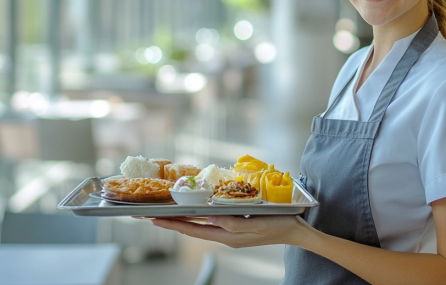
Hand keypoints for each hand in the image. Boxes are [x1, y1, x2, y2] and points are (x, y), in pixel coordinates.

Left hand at [150, 214, 310, 247]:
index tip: (153, 219)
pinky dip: (198, 215)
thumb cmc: (279, 224)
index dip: (172, 224)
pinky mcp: (236, 225)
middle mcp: (225, 234)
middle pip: (192, 227)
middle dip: (170, 221)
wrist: (296, 231)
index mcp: (228, 235)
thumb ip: (231, 222)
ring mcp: (231, 230)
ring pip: (200, 223)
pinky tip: (193, 209)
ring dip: (181, 217)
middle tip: (149, 215)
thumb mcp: (254, 224)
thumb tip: (208, 216)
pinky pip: (212, 220)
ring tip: (164, 212)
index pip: (193, 229)